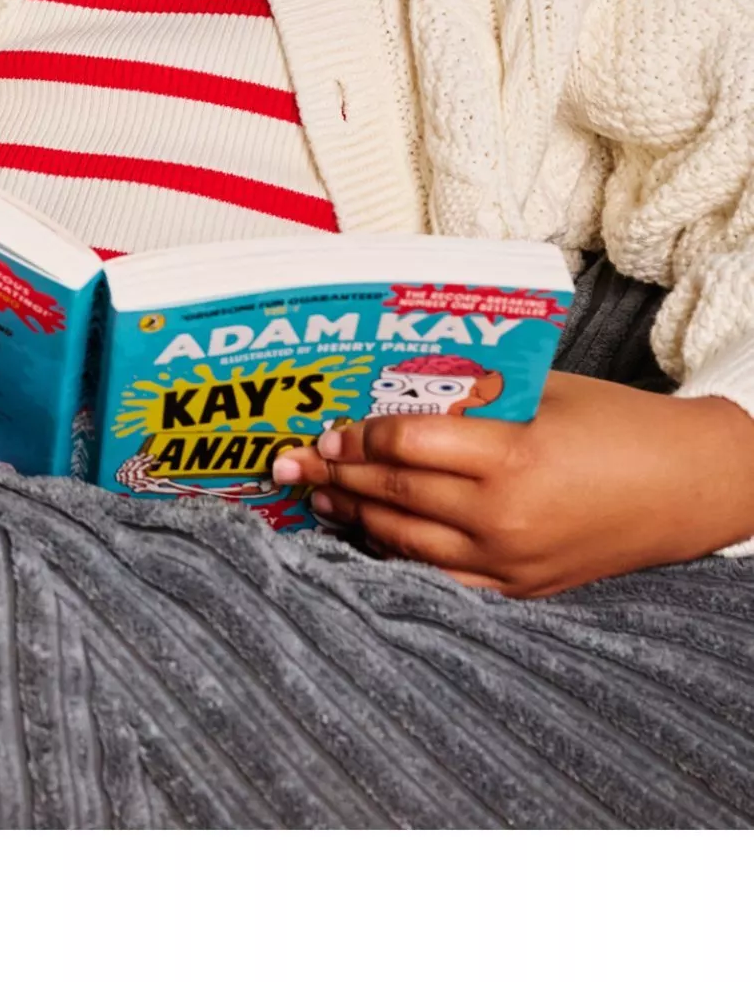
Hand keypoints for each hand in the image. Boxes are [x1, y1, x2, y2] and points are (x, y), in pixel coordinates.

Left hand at [271, 373, 753, 595]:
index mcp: (511, 456)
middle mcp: (503, 516)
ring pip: (405, 543)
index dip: (359, 436)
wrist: (686, 490)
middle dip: (336, 477)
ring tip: (318, 499)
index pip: (406, 444)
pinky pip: (438, 577)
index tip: (328, 429)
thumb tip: (399, 392)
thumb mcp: (544, 394)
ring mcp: (509, 560)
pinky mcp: (518, 589)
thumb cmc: (616, 425)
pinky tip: (368, 537)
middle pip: (394, 495)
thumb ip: (474, 397)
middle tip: (294, 464)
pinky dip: (395, 557)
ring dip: (354, 518)